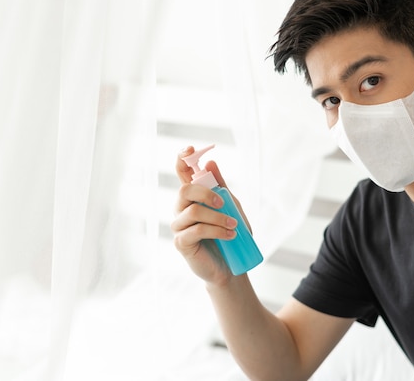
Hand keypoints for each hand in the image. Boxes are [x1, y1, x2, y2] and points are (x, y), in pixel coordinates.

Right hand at [171, 146, 239, 284]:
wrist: (230, 266)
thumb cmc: (229, 235)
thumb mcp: (231, 207)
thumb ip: (220, 186)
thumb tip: (210, 163)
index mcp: (192, 198)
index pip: (182, 174)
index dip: (182, 160)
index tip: (190, 148)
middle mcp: (181, 210)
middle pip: (185, 191)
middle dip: (206, 193)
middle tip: (223, 202)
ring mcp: (179, 226)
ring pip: (193, 212)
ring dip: (218, 217)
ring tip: (234, 226)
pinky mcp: (181, 243)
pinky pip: (197, 230)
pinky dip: (216, 231)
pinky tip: (230, 235)